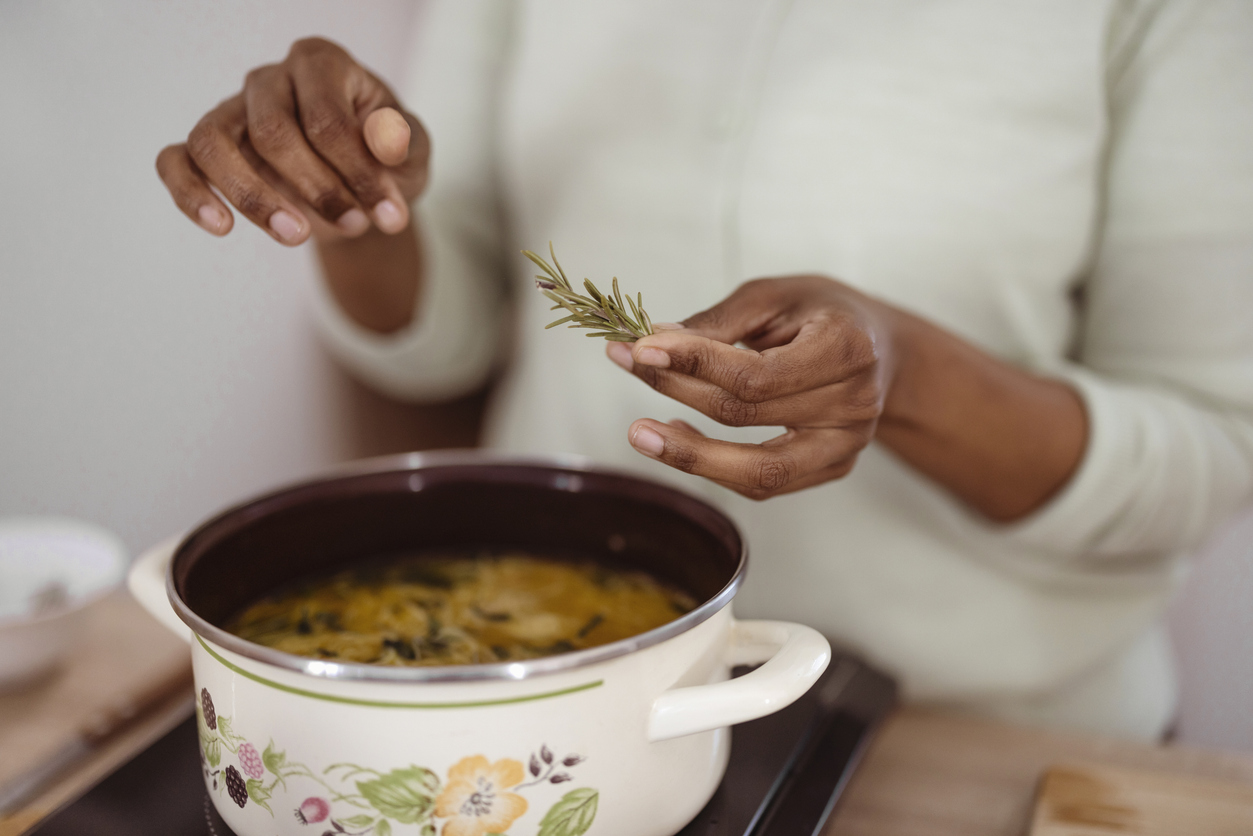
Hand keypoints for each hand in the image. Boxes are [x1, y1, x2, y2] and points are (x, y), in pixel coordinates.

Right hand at [156, 37, 429, 245]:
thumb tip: (384, 141)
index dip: (358, 172)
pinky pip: (176, 161)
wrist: (361, 188)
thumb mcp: (412, 152)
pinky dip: (189, 193)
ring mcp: (232, 110)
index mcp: (321, 64)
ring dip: (253, 197)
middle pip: (272, 131)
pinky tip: (220, 227)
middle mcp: (270, 79)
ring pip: (213, 142)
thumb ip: (403, 143)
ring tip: (297, 236)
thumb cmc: (386, 159)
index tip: (391, 215)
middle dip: (318, 189)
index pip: (326, 118)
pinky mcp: (207, 148)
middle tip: (356, 226)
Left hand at [606, 276, 899, 499]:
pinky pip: (765, 484)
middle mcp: (855, 404)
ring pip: (755, 468)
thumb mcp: (774, 296)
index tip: (641, 348)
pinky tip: (680, 440)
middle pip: (746, 414)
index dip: (693, 364)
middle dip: (677, 389)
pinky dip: (717, 468)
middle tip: (626, 365)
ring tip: (639, 433)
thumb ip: (718, 322)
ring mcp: (847, 445)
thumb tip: (654, 345)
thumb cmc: (822, 313)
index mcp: (847, 349)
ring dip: (688, 453)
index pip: (756, 374)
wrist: (880, 346)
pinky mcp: (832, 468)